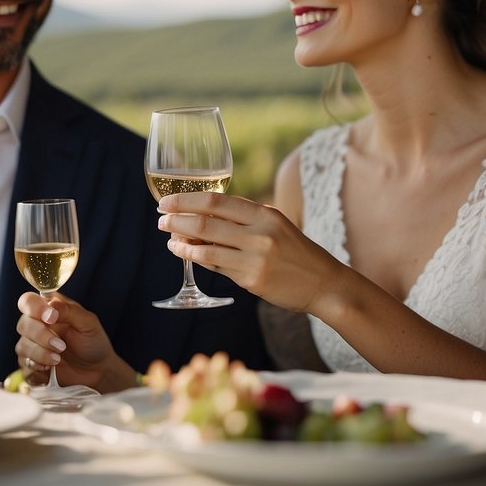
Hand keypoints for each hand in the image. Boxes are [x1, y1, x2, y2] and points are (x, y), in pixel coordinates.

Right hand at [15, 292, 136, 393]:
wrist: (97, 371)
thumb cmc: (93, 342)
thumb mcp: (88, 322)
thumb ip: (68, 310)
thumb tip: (49, 307)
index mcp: (48, 309)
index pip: (28, 301)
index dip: (34, 308)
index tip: (50, 318)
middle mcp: (36, 325)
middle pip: (23, 324)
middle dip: (41, 335)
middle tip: (61, 345)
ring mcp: (32, 345)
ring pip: (22, 346)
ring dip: (41, 353)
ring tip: (58, 359)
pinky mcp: (31, 364)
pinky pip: (24, 365)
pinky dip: (37, 367)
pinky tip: (51, 367)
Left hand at [157, 192, 345, 315]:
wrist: (325, 284)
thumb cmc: (296, 253)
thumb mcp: (275, 226)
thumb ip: (245, 220)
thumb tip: (204, 215)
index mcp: (265, 214)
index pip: (217, 201)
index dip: (187, 200)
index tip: (168, 201)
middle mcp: (260, 233)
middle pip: (206, 222)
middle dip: (177, 219)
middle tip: (161, 218)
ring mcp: (256, 258)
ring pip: (207, 246)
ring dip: (182, 241)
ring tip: (168, 237)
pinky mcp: (252, 280)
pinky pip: (216, 266)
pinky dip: (196, 257)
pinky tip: (184, 252)